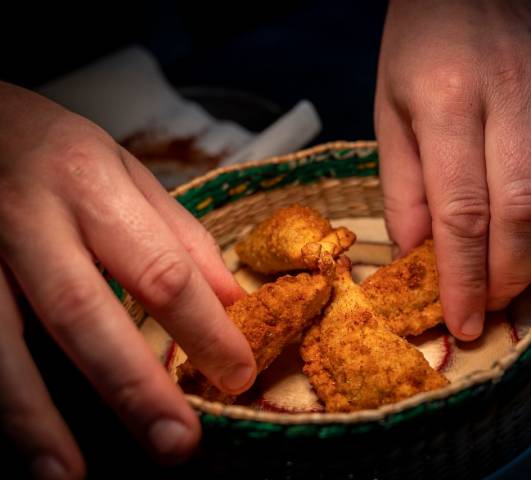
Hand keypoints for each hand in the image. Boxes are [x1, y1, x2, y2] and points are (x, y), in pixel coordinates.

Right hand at [0, 83, 256, 477]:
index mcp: (91, 185)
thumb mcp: (127, 172)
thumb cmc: (57, 151)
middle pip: (84, 312)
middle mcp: (29, 219)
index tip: (238, 373)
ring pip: (4, 341)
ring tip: (69, 476)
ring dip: (37, 416)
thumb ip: (180, 238)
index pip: (160, 268)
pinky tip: (23, 445)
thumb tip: (232, 301)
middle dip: (133, 384)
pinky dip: (0, 397)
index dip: (203, 327)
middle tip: (177, 442)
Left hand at [375, 0, 530, 338]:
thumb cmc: (418, 51)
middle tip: (494, 300)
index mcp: (447, 102)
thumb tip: (420, 255)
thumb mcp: (390, 114)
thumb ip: (404, 187)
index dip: (463, 278)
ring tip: (526, 223)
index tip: (462, 321)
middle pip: (524, 204)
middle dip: (510, 270)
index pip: (461, 211)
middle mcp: (511, 91)